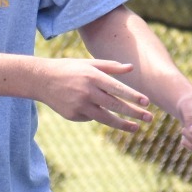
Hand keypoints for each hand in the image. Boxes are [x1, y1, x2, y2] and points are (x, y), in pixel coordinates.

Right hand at [36, 58, 153, 132]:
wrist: (42, 80)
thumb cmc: (69, 69)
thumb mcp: (88, 63)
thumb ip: (111, 66)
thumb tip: (131, 69)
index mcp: (93, 76)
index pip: (117, 88)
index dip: (133, 96)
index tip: (147, 102)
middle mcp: (87, 91)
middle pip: (115, 105)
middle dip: (134, 113)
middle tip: (149, 118)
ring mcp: (79, 105)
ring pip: (106, 118)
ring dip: (123, 124)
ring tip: (136, 128)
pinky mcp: (73, 115)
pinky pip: (91, 118)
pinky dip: (96, 115)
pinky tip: (91, 108)